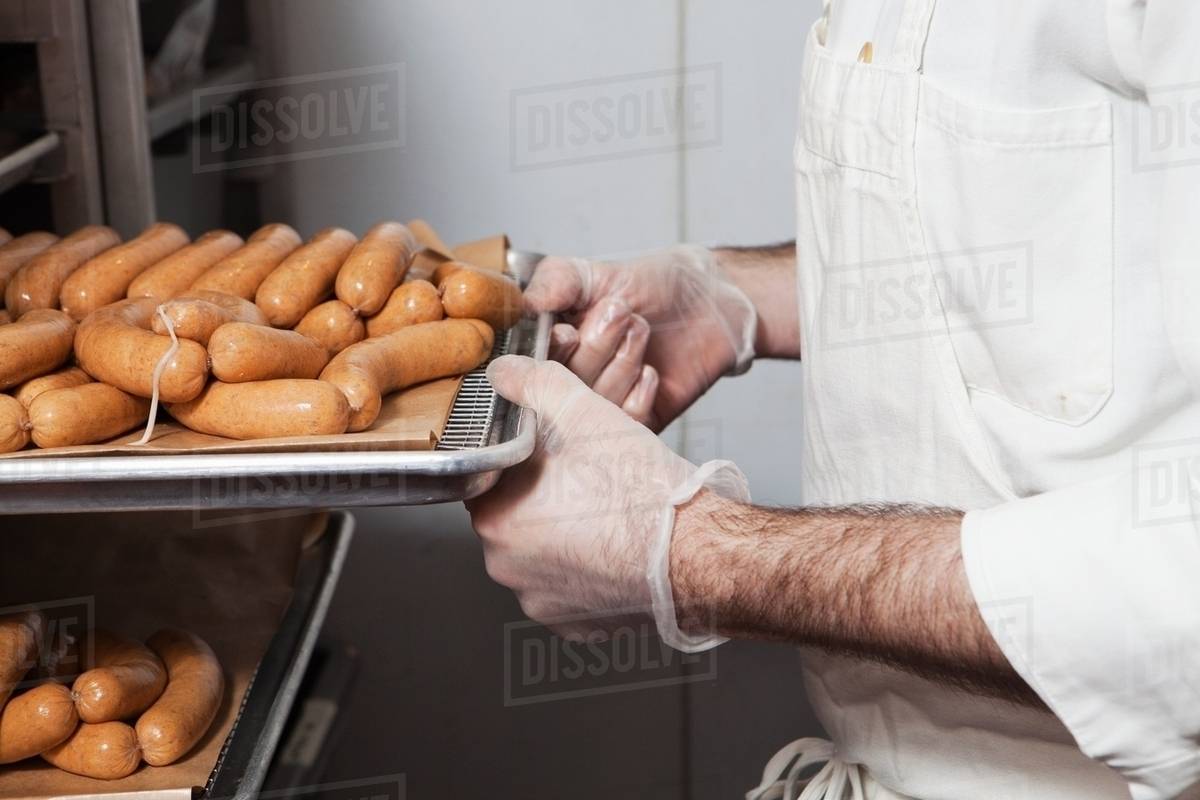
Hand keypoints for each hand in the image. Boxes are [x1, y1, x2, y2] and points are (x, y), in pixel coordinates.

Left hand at [468, 355, 692, 637]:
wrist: (697, 553)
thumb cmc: (641, 490)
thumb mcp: (584, 412)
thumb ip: (533, 384)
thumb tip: (503, 372)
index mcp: (495, 517)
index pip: (490, 476)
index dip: (522, 455)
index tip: (551, 449)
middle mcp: (506, 567)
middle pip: (515, 514)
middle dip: (545, 493)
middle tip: (586, 474)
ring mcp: (541, 601)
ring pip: (544, 550)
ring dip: (566, 530)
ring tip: (607, 508)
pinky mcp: (575, 624)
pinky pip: (571, 585)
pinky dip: (589, 566)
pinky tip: (617, 542)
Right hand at [525, 245, 755, 429]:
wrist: (709, 303)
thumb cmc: (650, 285)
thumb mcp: (596, 273)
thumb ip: (557, 281)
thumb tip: (525, 304)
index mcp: (551, 349)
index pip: (529, 366)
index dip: (550, 353)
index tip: (570, 331)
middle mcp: (570, 383)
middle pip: (561, 388)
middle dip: (595, 347)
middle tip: (621, 311)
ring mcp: (602, 409)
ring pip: (594, 405)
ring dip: (622, 363)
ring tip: (641, 329)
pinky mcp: (636, 428)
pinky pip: (625, 426)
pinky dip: (638, 395)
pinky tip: (651, 371)